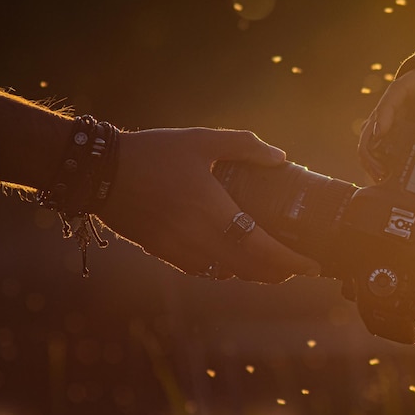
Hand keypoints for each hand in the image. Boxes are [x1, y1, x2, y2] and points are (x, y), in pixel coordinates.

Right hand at [98, 128, 320, 282]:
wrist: (101, 172)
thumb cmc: (154, 152)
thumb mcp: (202, 140)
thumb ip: (244, 145)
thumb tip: (280, 157)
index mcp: (212, 210)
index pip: (261, 247)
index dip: (290, 261)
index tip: (313, 266)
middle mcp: (198, 237)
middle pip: (248, 270)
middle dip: (278, 273)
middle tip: (298, 266)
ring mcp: (179, 249)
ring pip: (226, 275)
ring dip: (253, 274)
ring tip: (271, 264)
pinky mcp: (163, 252)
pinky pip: (202, 271)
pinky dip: (224, 271)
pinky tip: (231, 261)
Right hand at [358, 72, 414, 199]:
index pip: (398, 90)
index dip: (385, 109)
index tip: (381, 130)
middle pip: (380, 115)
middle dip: (372, 140)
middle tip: (377, 166)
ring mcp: (411, 118)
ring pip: (379, 131)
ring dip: (372, 153)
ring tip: (379, 175)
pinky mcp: (412, 136)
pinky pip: (389, 145)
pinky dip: (382, 160)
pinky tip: (384, 177)